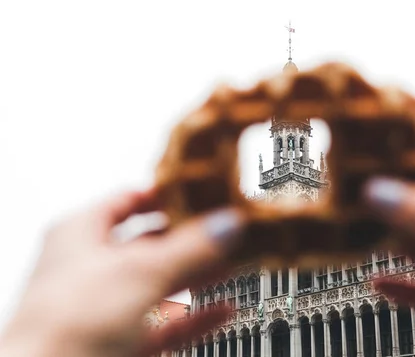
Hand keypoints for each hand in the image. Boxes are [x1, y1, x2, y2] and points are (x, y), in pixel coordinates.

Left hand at [0, 189, 244, 356]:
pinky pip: (166, 322)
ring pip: (162, 284)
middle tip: (225, 229)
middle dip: (192, 238)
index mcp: (80, 235)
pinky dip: (196, 316)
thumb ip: (191, 247)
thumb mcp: (141, 271)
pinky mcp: (120, 340)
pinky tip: (222, 309)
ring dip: (199, 275)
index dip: (166, 194)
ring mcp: (106, 307)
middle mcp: (91, 269)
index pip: (129, 200)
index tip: (201, 191)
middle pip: (152, 243)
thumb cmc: (64, 327)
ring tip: (233, 263)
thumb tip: (226, 224)